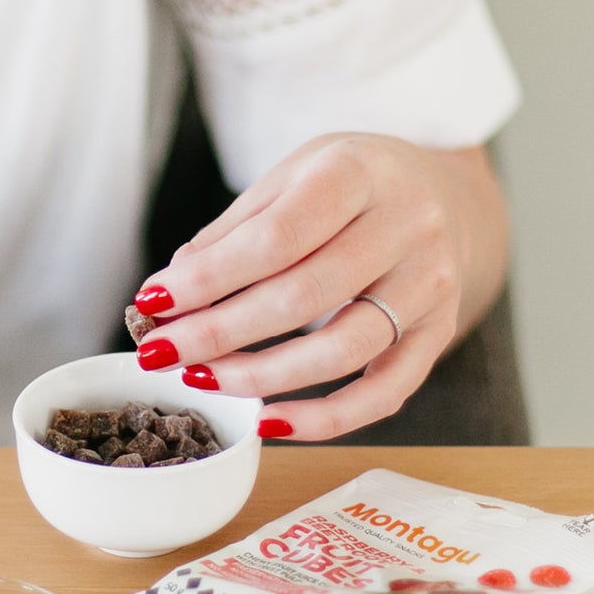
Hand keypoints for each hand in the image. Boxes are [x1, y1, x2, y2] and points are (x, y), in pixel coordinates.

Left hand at [131, 134, 506, 439]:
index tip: (152, 301)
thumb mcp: (288, 178)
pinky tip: (269, 419)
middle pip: (302, 297)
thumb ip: (232, 233)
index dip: (209, 277)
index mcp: (359, 173)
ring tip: (201, 378)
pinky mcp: (439, 334)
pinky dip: (325, 418)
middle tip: (160, 351)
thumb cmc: (347, 184)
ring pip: (341, 351)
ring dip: (260, 376)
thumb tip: (169, 291)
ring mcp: (431, 285)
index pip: (275, 237)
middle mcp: (408, 227)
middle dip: (219, 332)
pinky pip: (383, 394)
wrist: (441, 192)